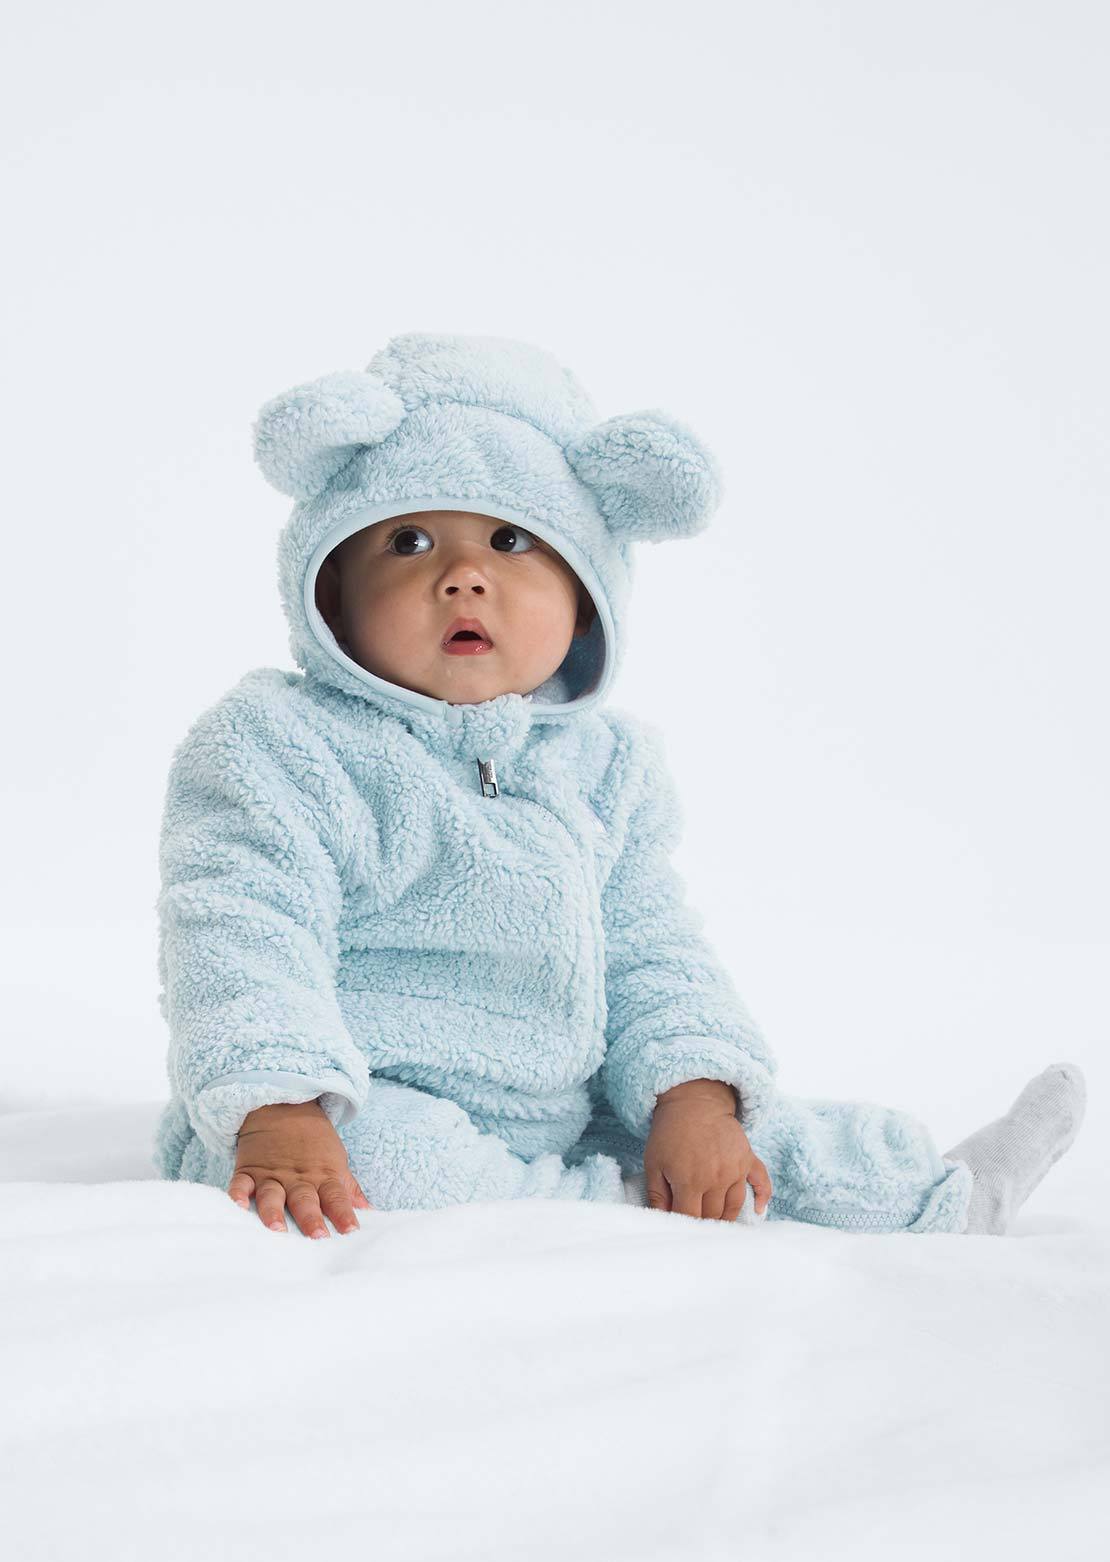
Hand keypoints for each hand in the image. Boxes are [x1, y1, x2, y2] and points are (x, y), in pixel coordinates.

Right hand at [227, 1099, 374, 1237]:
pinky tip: (237, 1206)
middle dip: (311, 1218)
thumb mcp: (336, 1160)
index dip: (343, 1213)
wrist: (284, 1105)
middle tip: (317, 1235)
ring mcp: (272, 1175)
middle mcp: (297, 1178)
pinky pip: (241, 1184)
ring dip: (274, 1211)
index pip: (336, 1196)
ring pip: (272, 1195)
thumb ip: (348, 1188)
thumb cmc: (315, 1141)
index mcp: (322, 1175)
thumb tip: (369, 1211)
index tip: (351, 1231)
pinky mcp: (249, 1170)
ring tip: (276, 1228)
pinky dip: (237, 1195)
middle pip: (305, 1199)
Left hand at [643, 1078, 771, 1220]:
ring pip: (734, 1206)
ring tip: (718, 1223)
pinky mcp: (748, 1159)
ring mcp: (735, 1169)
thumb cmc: (669, 1133)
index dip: (684, 1225)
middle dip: (703, 1222)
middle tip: (696, 1225)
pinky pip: (762, 1182)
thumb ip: (657, 1195)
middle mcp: (716, 1179)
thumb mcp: (654, 1163)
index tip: (679, 1226)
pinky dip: (762, 1198)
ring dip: (726, 1218)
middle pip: (713, 1215)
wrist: (693, 1101)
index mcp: (690, 1181)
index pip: (691, 1217)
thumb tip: (661, 1219)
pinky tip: (758, 1210)